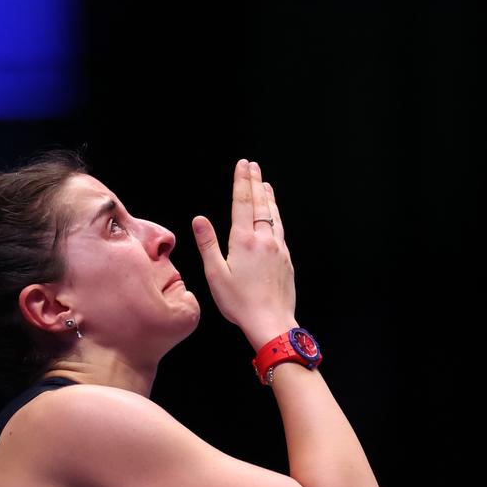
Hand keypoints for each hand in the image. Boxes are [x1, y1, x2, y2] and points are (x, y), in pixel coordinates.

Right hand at [192, 159, 297, 347]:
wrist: (272, 322)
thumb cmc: (240, 303)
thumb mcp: (216, 274)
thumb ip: (208, 244)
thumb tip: (199, 219)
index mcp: (244, 241)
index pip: (242, 203)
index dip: (242, 182)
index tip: (242, 165)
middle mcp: (264, 240)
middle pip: (260, 204)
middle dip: (255, 182)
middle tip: (254, 166)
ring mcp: (278, 249)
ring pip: (273, 216)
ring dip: (268, 198)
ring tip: (266, 184)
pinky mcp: (286, 260)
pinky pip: (280, 230)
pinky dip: (276, 216)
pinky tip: (274, 217)